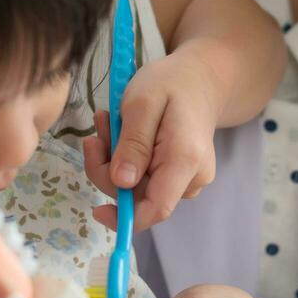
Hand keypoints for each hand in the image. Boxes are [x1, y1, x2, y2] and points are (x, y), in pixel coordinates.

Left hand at [82, 51, 220, 231]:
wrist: (200, 79)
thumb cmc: (171, 84)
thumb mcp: (142, 103)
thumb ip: (132, 144)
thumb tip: (122, 183)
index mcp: (185, 159)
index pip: (157, 208)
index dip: (125, 218)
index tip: (96, 210)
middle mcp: (192, 177)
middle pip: (139, 197)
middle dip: (108, 169)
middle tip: (98, 129)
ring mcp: (187, 179)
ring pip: (137, 188)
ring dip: (113, 160)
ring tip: (109, 122)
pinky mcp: (178, 176)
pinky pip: (143, 178)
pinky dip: (125, 159)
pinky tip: (122, 132)